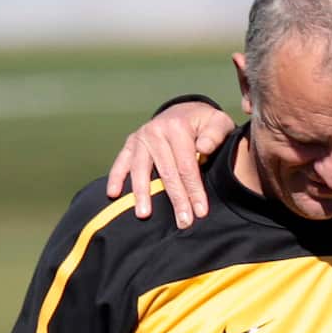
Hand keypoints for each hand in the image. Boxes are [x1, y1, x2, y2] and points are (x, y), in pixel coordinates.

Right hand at [105, 102, 234, 226]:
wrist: (185, 110)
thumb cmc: (205, 122)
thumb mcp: (218, 121)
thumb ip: (215, 134)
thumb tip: (204, 149)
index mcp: (177, 128)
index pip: (186, 166)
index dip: (194, 190)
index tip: (200, 211)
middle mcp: (156, 131)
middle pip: (166, 172)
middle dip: (176, 199)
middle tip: (183, 222)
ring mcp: (141, 137)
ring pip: (141, 170)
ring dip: (142, 194)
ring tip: (144, 215)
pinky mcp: (131, 143)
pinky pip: (121, 162)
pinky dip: (116, 178)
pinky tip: (113, 194)